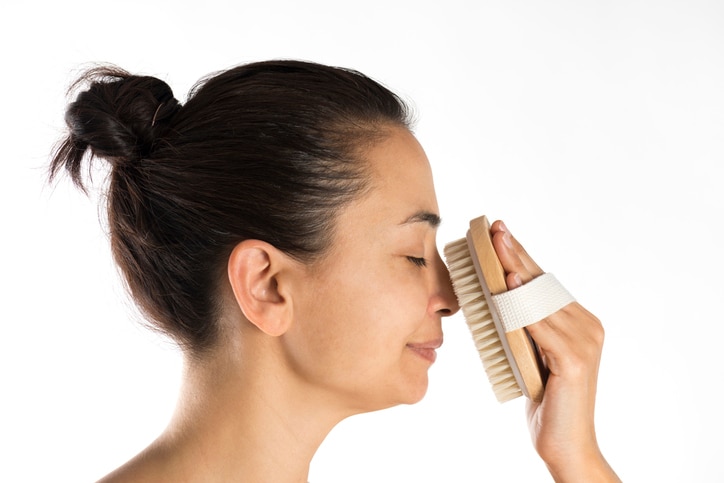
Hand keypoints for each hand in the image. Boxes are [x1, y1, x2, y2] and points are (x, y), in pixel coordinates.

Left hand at [490, 220, 619, 482]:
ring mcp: (585, 342)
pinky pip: (541, 328)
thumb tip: (497, 290)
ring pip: (539, 301)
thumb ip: (523, 324)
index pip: (543, 283)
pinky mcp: (575, 360)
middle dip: (516, 254)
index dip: (521, 256)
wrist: (564, 443)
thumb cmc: (543, 397)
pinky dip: (521, 307)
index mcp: (579, 322)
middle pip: (542, 284)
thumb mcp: (529, 352)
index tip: (500, 233)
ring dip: (514, 273)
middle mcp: (587, 326)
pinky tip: (508, 287)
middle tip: (495, 230)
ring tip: (496, 249)